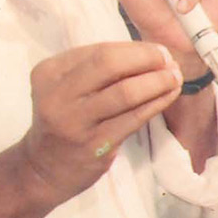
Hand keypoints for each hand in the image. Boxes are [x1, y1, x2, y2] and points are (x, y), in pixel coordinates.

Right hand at [18, 42, 183, 207]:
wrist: (42, 169)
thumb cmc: (64, 121)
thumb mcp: (67, 88)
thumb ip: (99, 70)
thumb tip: (150, 54)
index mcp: (50, 72)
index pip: (100, 50)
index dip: (135, 48)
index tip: (158, 50)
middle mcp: (57, 94)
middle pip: (110, 64)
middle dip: (147, 59)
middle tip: (169, 61)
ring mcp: (74, 121)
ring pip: (125, 92)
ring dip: (157, 81)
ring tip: (175, 77)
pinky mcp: (94, 145)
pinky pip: (133, 118)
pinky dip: (156, 103)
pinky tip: (169, 95)